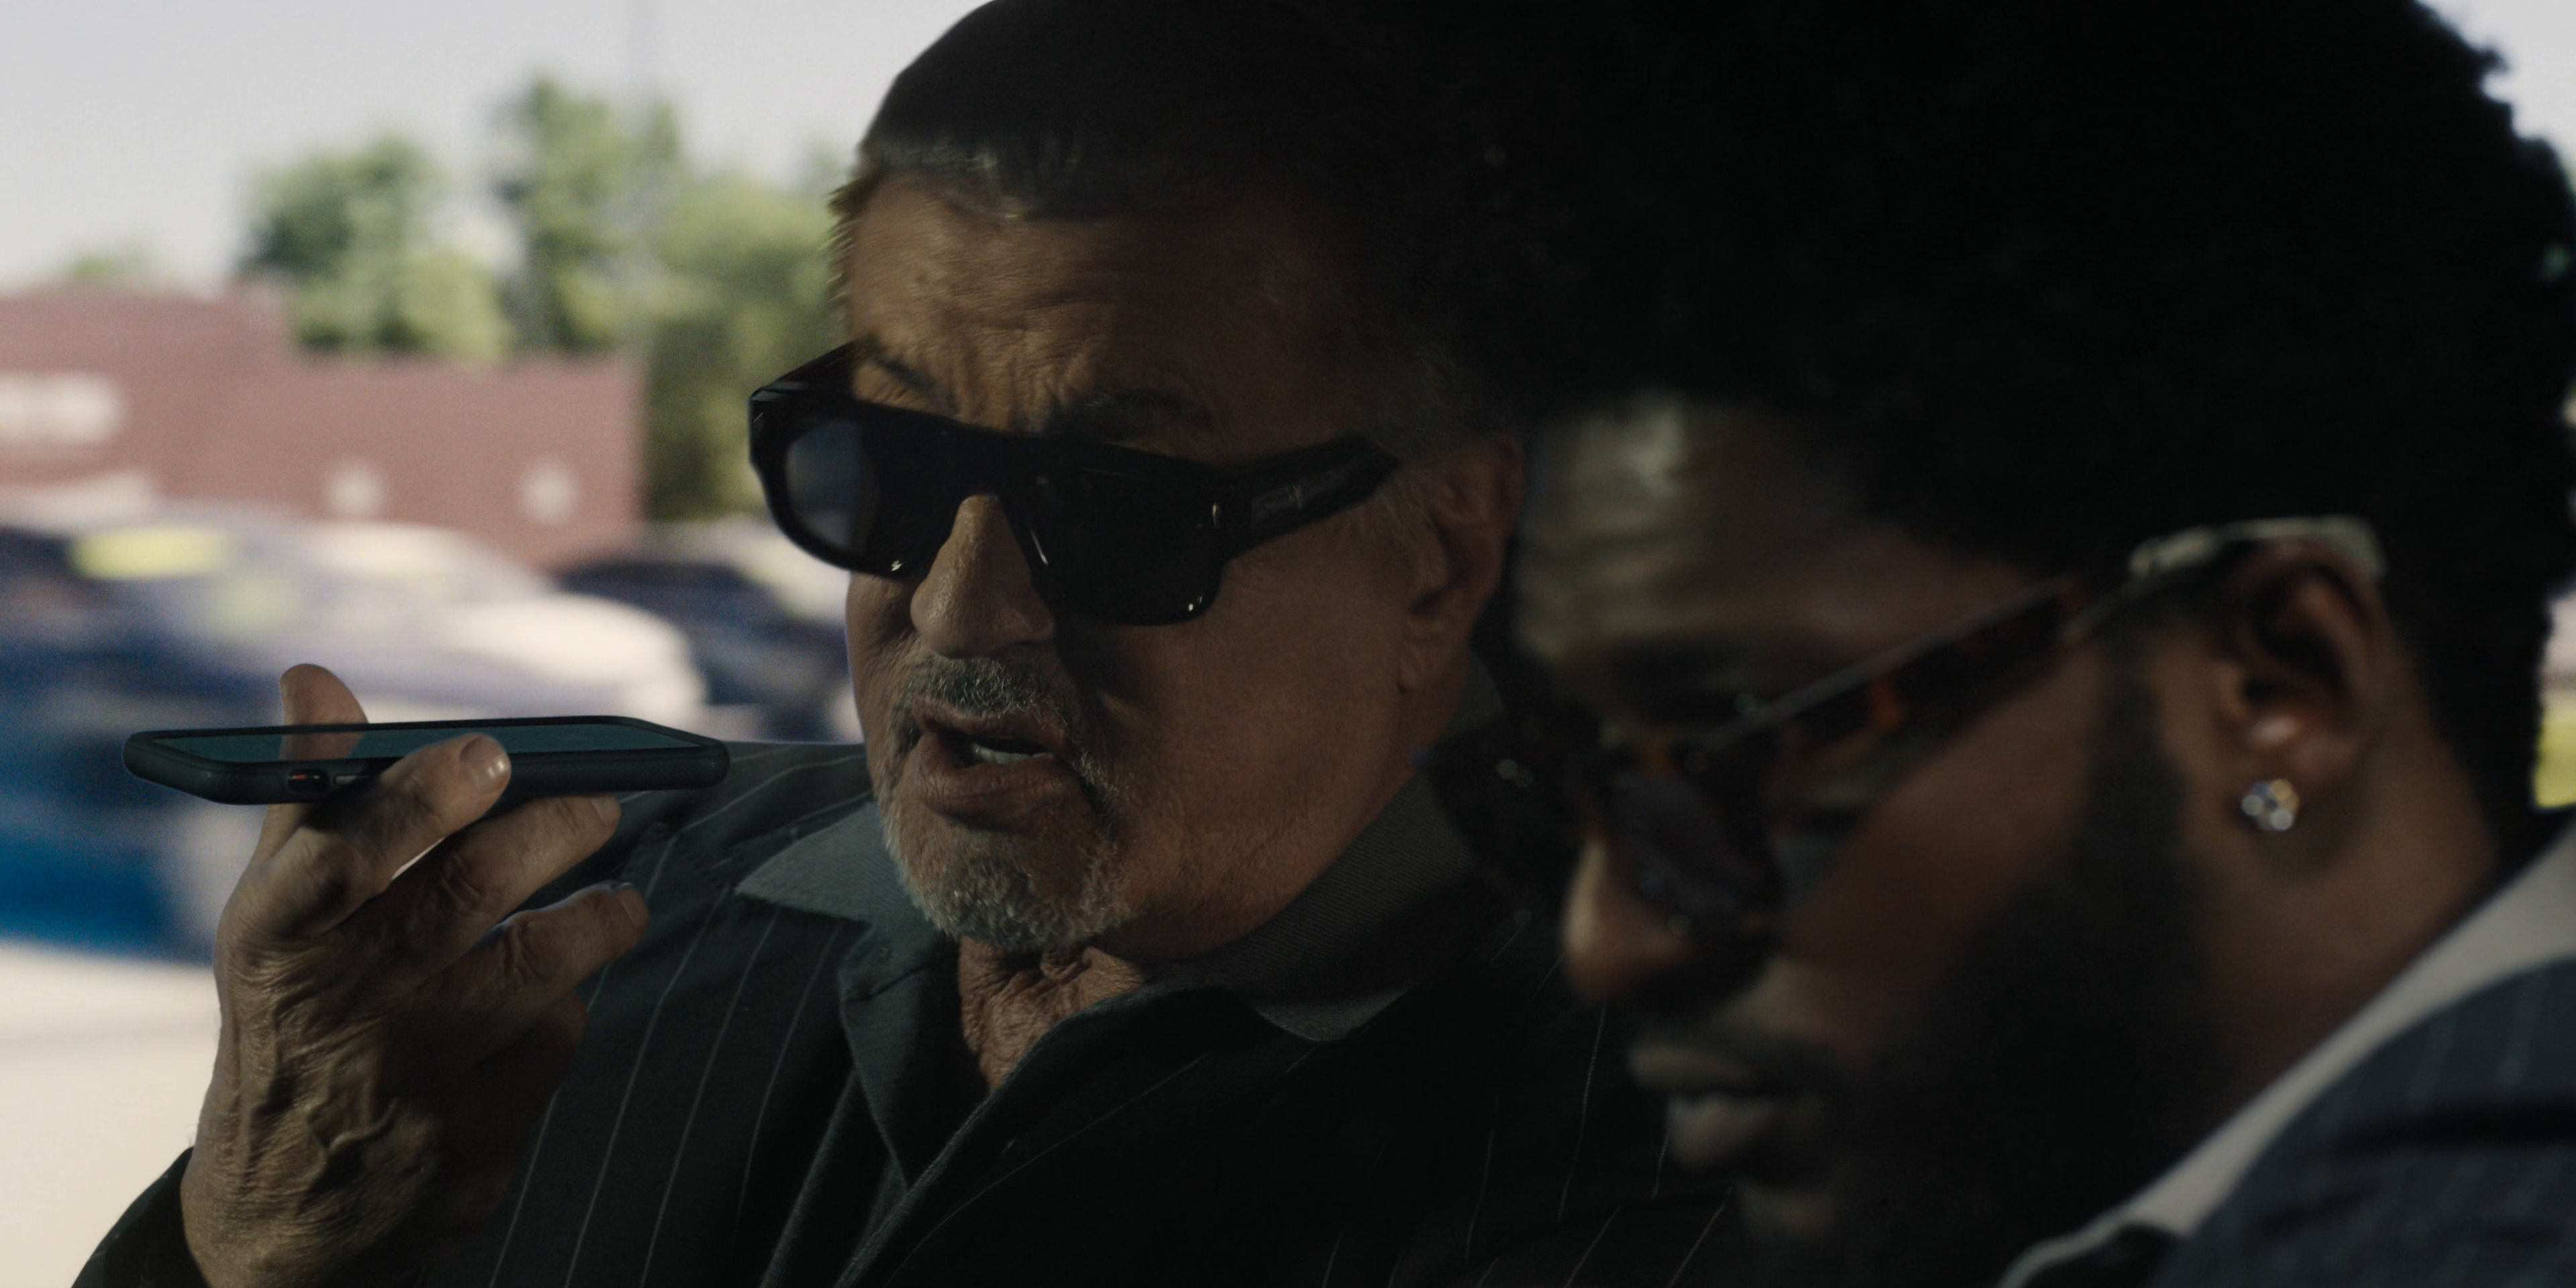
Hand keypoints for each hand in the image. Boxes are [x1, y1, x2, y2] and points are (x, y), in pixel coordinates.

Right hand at [178, 665, 647, 1286]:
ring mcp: (408, 1078)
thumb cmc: (295, 1013)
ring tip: (616, 898)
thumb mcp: (277, 916)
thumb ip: (310, 797)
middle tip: (600, 797)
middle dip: (555, 827)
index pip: (345, 852)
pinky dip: (567, 1004)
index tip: (489, 751)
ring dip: (597, 916)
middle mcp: (341, 1006)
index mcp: (280, 939)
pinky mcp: (471, 1139)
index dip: (420, 796)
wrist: (283, 1203)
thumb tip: (313, 679)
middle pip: (470, 890)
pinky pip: (554, 1039)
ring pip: (540, 964)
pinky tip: (559, 997)